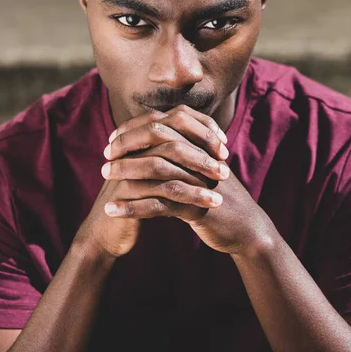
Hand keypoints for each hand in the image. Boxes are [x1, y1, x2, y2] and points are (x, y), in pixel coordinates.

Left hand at [102, 105, 275, 255]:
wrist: (246, 228)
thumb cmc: (217, 196)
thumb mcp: (201, 170)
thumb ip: (180, 154)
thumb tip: (147, 143)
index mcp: (200, 143)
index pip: (161, 124)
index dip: (134, 129)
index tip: (113, 139)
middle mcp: (200, 155)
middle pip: (157, 140)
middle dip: (127, 146)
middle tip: (105, 157)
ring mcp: (199, 180)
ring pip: (156, 169)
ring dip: (126, 173)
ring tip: (104, 178)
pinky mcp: (197, 206)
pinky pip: (158, 204)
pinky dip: (132, 207)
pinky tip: (113, 210)